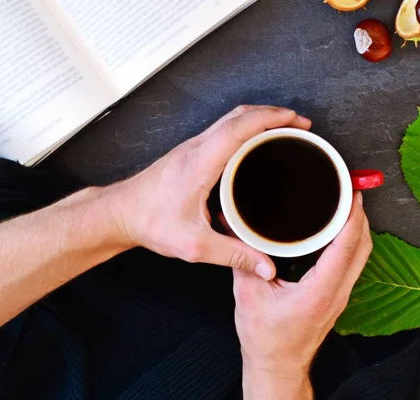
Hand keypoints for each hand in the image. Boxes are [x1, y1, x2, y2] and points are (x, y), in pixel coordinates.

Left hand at [107, 105, 311, 279]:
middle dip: (273, 113)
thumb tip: (265, 266)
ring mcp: (192, 147)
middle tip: (299, 123)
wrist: (120, 213)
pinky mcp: (191, 152)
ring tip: (284, 128)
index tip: (294, 120)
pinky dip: (246, 127)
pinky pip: (223, 129)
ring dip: (259, 118)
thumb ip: (234, 256)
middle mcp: (196, 148)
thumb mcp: (195, 246)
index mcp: (199, 163)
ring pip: (230, 119)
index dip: (269, 119)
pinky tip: (255, 142)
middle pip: (238, 115)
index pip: (238, 128)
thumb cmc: (150, 223)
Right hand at [233, 193, 371, 398]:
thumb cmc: (266, 339)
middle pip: (362, 248)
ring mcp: (340, 296)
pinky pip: (353, 263)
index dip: (353, 217)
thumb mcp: (249, 296)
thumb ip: (245, 261)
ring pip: (362, 256)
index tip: (352, 194)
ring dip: (358, 229)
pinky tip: (338, 230)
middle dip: (360, 216)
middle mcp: (336, 293)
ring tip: (347, 205)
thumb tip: (234, 229)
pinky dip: (351, 242)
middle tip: (349, 191)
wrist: (278, 366)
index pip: (345, 247)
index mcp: (319, 292)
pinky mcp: (336, 296)